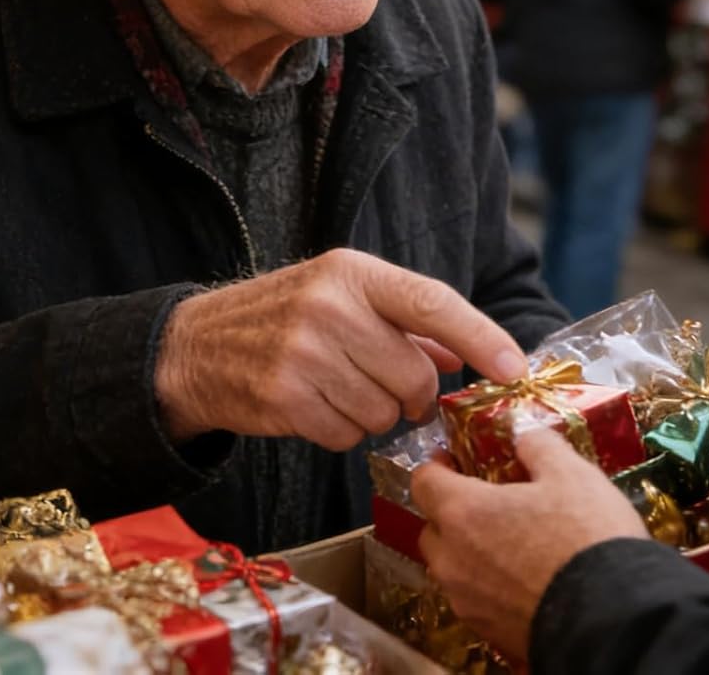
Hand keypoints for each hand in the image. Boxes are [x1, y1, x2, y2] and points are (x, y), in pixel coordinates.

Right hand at [154, 248, 525, 448]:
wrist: (197, 346)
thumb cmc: (283, 315)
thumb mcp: (341, 293)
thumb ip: (405, 318)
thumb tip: (464, 349)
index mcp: (352, 271)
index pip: (432, 301)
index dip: (480, 337)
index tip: (512, 367)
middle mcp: (330, 307)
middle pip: (415, 374)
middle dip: (411, 391)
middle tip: (385, 383)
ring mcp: (304, 353)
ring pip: (385, 411)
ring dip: (373, 413)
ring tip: (336, 388)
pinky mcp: (285, 399)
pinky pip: (349, 436)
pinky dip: (341, 431)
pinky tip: (314, 406)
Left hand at [413, 429, 647, 661]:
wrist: (613, 622)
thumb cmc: (585, 538)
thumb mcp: (571, 473)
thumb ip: (538, 445)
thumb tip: (523, 432)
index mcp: (462, 513)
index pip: (423, 481)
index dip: (438, 466)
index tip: (457, 459)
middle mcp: (453, 561)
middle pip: (432, 529)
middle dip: (451, 513)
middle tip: (486, 501)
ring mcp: (469, 603)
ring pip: (451, 569)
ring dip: (468, 552)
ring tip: (510, 541)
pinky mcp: (491, 634)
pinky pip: (475, 601)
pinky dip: (489, 586)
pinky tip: (524, 579)